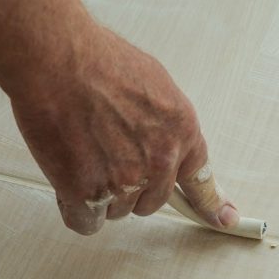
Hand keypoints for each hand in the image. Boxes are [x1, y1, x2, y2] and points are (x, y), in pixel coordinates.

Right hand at [9, 26, 238, 234]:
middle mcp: (159, 161)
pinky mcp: (88, 192)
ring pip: (118, 211)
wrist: (55, 57)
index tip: (224, 219)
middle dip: (133, 187)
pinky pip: (87, 221)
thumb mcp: (154, 86)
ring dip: (102, 194)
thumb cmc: (96, 61)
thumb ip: (163, 124)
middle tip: (109, 157)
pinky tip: (70, 181)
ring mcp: (124, 180)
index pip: (201, 179)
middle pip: (152, 201)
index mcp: (181, 132)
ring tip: (84, 153)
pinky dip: (77, 208)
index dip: (211, 203)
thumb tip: (159, 141)